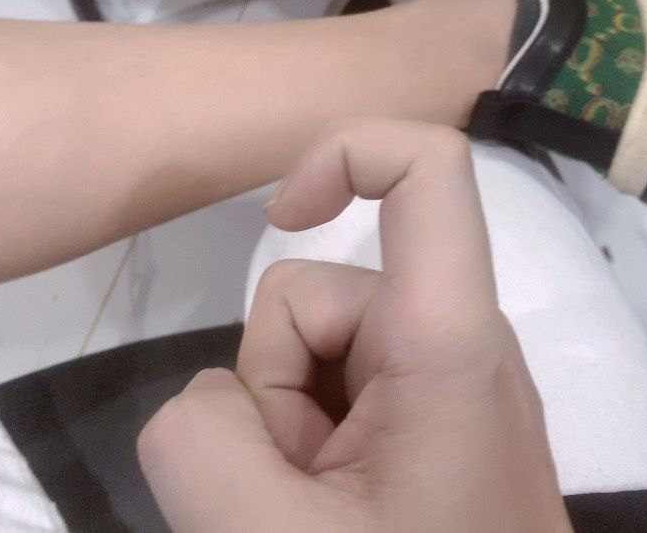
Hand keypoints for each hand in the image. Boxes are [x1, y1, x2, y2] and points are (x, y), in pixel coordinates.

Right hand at [138, 119, 570, 532]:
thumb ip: (196, 438)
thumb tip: (212, 398)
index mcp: (447, 339)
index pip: (429, 168)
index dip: (345, 149)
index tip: (282, 211)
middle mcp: (450, 339)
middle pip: (313, 294)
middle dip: (270, 389)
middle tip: (301, 495)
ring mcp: (434, 381)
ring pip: (306, 353)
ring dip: (282, 430)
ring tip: (317, 511)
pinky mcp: (421, 418)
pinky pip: (326, 396)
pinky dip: (302, 448)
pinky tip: (323, 511)